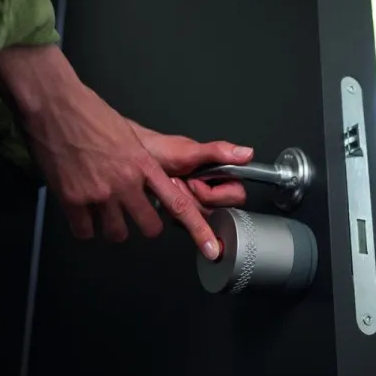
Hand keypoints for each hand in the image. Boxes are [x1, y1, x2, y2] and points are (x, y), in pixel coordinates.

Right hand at [0, 45, 222, 258]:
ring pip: (116, 233)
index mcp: (144, 166)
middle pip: (148, 228)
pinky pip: (85, 232)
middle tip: (129, 212)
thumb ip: (140, 164)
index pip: (178, 204)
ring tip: (99, 206)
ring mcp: (99, 194)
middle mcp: (126, 184)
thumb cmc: (89, 115)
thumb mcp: (128, 136)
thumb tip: (147, 180)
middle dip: (141, 224)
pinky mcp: (73, 201)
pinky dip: (83, 225)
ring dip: (110, 225)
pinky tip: (79, 207)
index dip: (198, 230)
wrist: (55, 105)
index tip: (211, 249)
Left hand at [127, 120, 252, 209]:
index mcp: (219, 172)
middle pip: (217, 210)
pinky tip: (165, 200)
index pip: (235, 195)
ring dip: (181, 203)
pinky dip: (173, 213)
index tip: (197, 182)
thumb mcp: (188, 150)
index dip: (215, 193)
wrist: (129, 159)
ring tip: (170, 186)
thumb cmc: (158, 150)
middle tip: (181, 182)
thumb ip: (218, 152)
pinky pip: (185, 224)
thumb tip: (246, 153)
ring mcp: (196, 202)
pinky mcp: (181, 213)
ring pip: (200, 218)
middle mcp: (211, 188)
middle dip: (195, 198)